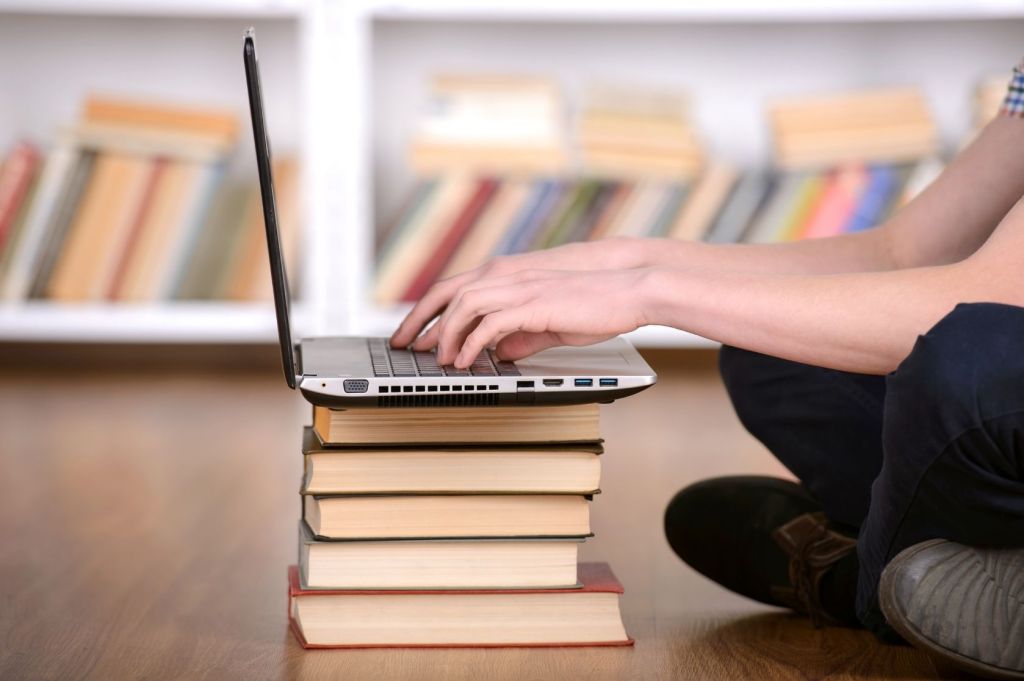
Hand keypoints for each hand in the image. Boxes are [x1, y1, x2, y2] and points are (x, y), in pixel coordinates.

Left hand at [390, 237, 648, 348]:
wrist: (629, 289)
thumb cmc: (596, 305)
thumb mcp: (549, 323)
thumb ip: (521, 336)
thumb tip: (499, 354)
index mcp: (509, 277)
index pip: (454, 289)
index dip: (428, 311)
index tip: (411, 333)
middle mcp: (507, 276)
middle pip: (446, 292)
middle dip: (419, 319)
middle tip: (402, 345)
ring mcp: (518, 288)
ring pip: (463, 305)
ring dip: (444, 334)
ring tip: (436, 359)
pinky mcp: (531, 304)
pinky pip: (489, 324)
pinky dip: (471, 344)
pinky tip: (464, 362)